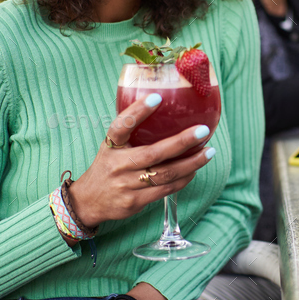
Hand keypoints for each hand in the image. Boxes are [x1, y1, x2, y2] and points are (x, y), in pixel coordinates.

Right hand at [68, 96, 214, 228]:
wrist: (89, 201)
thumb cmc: (108, 166)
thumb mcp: (112, 145)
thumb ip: (131, 131)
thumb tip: (163, 105)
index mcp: (111, 146)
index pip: (121, 126)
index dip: (138, 111)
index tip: (157, 98)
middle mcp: (118, 165)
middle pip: (153, 153)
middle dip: (182, 142)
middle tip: (203, 131)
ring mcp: (126, 185)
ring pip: (165, 174)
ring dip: (191, 163)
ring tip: (208, 152)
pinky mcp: (135, 201)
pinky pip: (165, 190)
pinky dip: (183, 179)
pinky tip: (195, 169)